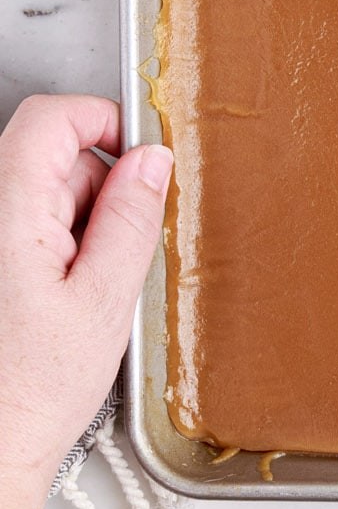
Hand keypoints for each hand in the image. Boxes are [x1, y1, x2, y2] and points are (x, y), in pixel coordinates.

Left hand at [0, 95, 170, 502]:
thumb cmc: (31, 391)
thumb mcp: (106, 300)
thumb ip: (130, 219)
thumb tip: (151, 162)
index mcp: (6, 212)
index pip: (51, 118)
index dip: (104, 121)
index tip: (142, 154)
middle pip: (47, 154)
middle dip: (97, 188)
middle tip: (115, 255)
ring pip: (36, 191)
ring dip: (75, 223)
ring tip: (81, 289)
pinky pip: (22, 224)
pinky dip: (52, 247)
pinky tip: (57, 298)